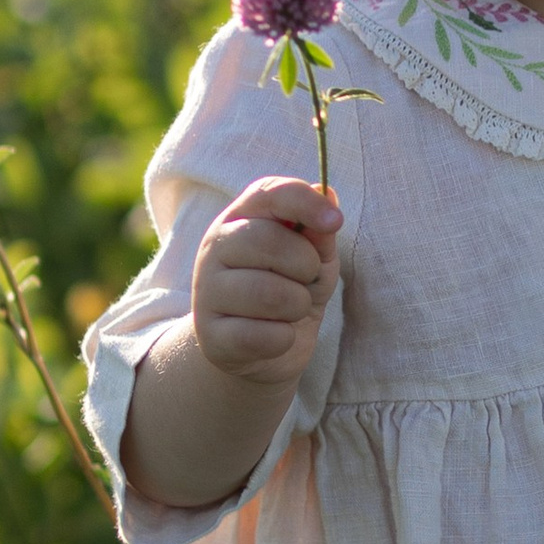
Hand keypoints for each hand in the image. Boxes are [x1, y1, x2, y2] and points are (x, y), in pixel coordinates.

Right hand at [189, 175, 340, 383]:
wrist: (259, 350)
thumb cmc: (289, 290)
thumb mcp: (313, 259)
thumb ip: (319, 233)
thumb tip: (329, 198)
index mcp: (241, 218)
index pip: (268, 193)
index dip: (305, 203)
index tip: (335, 222)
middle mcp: (215, 247)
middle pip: (269, 242)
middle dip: (306, 267)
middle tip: (305, 281)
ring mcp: (207, 291)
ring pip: (270, 293)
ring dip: (297, 306)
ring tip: (290, 310)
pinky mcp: (210, 335)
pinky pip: (264, 335)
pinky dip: (284, 339)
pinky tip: (275, 336)